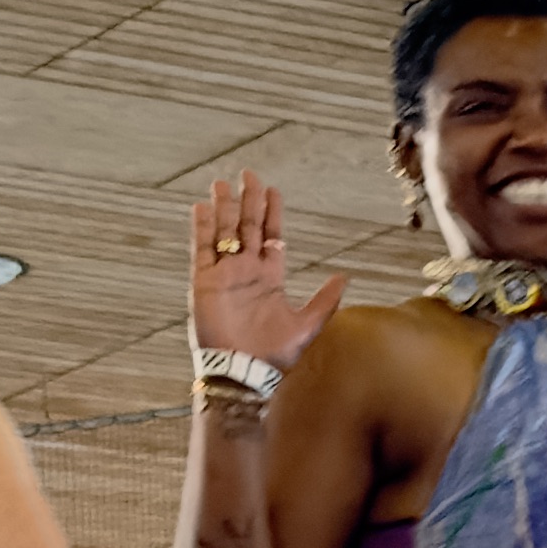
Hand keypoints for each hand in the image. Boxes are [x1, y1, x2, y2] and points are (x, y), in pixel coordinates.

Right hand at [187, 176, 345, 374]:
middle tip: (248, 175)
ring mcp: (224, 275)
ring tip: (222, 183)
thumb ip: (325, 299)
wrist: (244, 372)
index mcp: (269, 277)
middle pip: (246, 227)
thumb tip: (345, 277)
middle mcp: (246, 272)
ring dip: (223, 208)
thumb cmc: (274, 355)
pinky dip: (202, 229)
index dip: (271, 213)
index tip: (272, 190)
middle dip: (247, 202)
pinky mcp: (205, 283)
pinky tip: (203, 208)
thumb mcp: (308, 324)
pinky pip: (202, 250)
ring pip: (223, 233)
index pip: (270, 235)